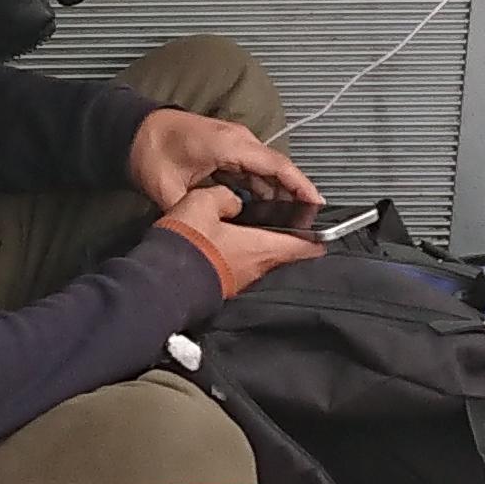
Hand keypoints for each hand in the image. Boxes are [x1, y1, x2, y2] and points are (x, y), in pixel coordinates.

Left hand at [130, 106, 315, 217]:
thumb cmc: (151, 151)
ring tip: (286, 219)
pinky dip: (260, 185)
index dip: (300, 185)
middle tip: (303, 222)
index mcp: (230, 145)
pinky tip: (261, 206)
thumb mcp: (169, 190)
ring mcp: (234, 141)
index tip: (317, 204)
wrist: (134, 129)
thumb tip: (213, 232)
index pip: (276, 166)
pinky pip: (252, 167)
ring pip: (265, 169)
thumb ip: (196, 212)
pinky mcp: (227, 147)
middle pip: (277, 168)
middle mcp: (238, 140)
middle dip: (293, 194)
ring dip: (276, 191)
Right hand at [157, 184, 330, 296]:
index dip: (317, 237)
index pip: (304, 246)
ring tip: (249, 226)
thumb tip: (232, 201)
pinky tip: (224, 241)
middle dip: (285, 237)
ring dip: (259, 245)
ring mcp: (240, 281)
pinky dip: (240, 254)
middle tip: (282, 219)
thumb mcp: (204, 202)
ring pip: (260, 259)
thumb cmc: (186, 244)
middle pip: (282, 252)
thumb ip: (226, 197)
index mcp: (262, 248)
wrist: (160, 281)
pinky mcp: (222, 286)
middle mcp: (257, 269)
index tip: (324, 231)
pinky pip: (240, 267)